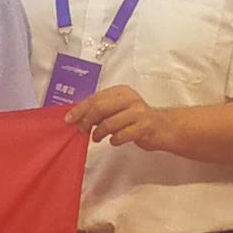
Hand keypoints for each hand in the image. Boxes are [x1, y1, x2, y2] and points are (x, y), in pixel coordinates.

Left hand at [70, 85, 185, 154]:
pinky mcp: (144, 127)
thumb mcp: (119, 109)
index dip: (80, 109)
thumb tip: (77, 116)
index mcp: (121, 92)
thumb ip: (101, 111)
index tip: (69, 119)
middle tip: (81, 130)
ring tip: (97, 137)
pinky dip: (114, 140)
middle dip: (86, 120)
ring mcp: (138, 113)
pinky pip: (121, 135)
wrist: (163, 127)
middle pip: (100, 108)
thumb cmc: (136, 119)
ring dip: (99, 133)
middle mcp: (130, 99)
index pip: (95, 98)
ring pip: (109, 123)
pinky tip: (114, 141)